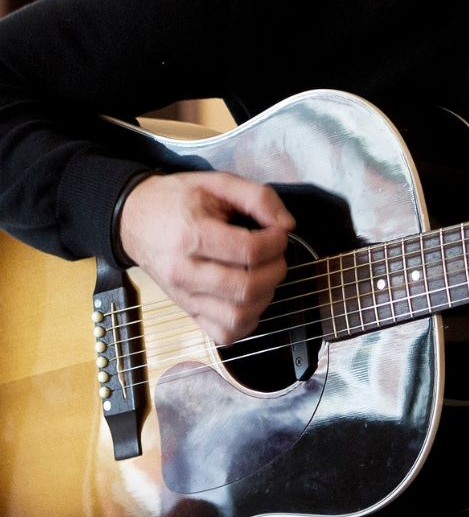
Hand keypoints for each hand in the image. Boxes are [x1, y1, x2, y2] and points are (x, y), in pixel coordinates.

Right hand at [118, 171, 293, 344]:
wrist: (134, 219)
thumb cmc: (176, 200)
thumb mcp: (217, 182)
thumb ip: (258, 197)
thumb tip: (287, 224)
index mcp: (191, 236)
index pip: (249, 252)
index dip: (277, 241)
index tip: (278, 232)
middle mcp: (184, 273)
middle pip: (247, 288)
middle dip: (276, 269)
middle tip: (275, 254)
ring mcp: (184, 297)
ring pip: (238, 316)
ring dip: (265, 296)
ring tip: (263, 274)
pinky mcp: (187, 311)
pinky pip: (224, 334)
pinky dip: (247, 322)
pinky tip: (250, 298)